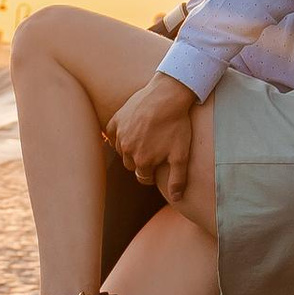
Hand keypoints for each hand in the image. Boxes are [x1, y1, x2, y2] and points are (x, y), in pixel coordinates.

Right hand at [108, 73, 199, 202]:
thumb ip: (178, 179)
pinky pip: (111, 134)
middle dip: (141, 162)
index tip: (158, 166)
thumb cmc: (177, 125)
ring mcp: (120, 134)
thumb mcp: (181, 154)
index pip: (143, 177)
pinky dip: (117, 136)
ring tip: (144, 141)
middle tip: (152, 152)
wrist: (168, 94)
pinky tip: (128, 133)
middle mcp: (127, 150)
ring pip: (121, 150)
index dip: (152, 174)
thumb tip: (177, 199)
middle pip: (131, 165)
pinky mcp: (117, 120)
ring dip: (130, 149)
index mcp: (142, 161)